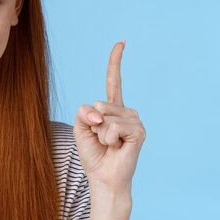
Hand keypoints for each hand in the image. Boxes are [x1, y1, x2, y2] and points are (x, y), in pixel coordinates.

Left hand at [73, 41, 145, 192]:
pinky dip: (108, 139)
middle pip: (99, 104)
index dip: (115, 61)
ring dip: (100, 134)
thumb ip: (83, 112)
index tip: (122, 42)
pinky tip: (117, 147)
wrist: (103, 177)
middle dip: (92, 123)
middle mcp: (125, 111)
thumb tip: (99, 113)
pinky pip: (112, 127)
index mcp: (111, 108)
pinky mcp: (139, 131)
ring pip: (105, 116)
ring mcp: (134, 120)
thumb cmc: (93, 154)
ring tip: (110, 145)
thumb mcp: (80, 128)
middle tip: (101, 139)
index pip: (113, 80)